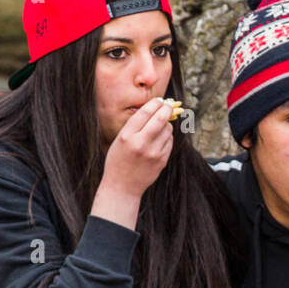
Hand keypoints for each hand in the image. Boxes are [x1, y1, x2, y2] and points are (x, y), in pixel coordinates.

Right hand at [92, 98, 174, 226]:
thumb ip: (135, 125)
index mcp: (127, 136)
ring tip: (159, 128)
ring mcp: (153, 153)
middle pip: (160, 118)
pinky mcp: (161, 161)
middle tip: (168, 106)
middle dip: (167, 109)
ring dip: (166, 125)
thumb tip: (154, 108)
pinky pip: (170, 141)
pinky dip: (167, 137)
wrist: (122, 186)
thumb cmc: (119, 160)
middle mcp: (141, 143)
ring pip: (168, 129)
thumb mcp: (120, 140)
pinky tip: (159, 140)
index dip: (155, 103)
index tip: (159, 100)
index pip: (145, 112)